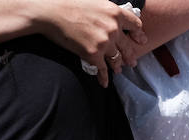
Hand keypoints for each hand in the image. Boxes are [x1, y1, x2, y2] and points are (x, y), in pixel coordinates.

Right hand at [31, 0, 146, 87]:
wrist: (47, 11)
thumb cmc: (66, 3)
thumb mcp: (93, 1)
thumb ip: (107, 11)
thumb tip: (114, 19)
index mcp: (114, 12)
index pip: (135, 25)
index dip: (138, 34)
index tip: (141, 40)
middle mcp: (113, 28)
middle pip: (128, 45)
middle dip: (130, 55)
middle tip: (132, 62)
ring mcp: (104, 42)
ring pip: (117, 59)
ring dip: (118, 65)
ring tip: (118, 69)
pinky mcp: (93, 54)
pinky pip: (103, 69)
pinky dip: (104, 77)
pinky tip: (104, 83)